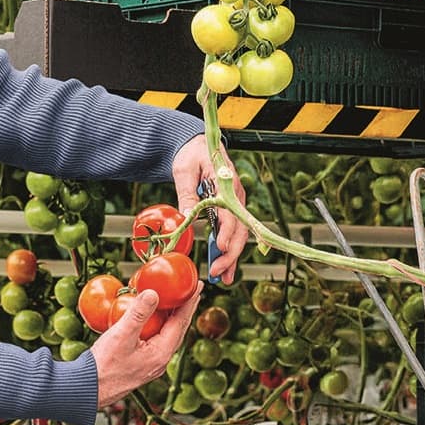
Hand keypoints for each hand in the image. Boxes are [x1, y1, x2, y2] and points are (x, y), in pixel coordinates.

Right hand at [90, 286, 201, 408]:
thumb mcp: (122, 335)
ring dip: (171, 317)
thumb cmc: (104, 366)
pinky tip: (151, 319)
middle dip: (185, 309)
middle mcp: (160, 359)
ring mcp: (151, 363)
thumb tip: (154, 293)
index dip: (190, 302)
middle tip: (192, 290)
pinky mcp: (140, 363)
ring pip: (166, 335)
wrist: (88, 389)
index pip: (181, 322)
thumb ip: (138, 313)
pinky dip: (157, 325)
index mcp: (161, 353)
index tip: (198, 286)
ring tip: (174, 301)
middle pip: (177, 328)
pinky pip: (155, 339)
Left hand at [169, 135, 248, 284]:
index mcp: (227, 184)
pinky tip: (223, 267)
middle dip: (230, 253)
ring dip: (231, 257)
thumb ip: (187, 192)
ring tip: (224, 279)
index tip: (219, 248)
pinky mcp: (229, 210)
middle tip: (218, 273)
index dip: (227, 232)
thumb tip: (187, 216)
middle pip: (240, 229)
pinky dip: (227, 250)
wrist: (198, 145)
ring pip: (238, 234)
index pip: (231, 212)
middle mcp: (236, 196)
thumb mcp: (183, 169)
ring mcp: (235, 204)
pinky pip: (231, 232)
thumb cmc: (191, 154)